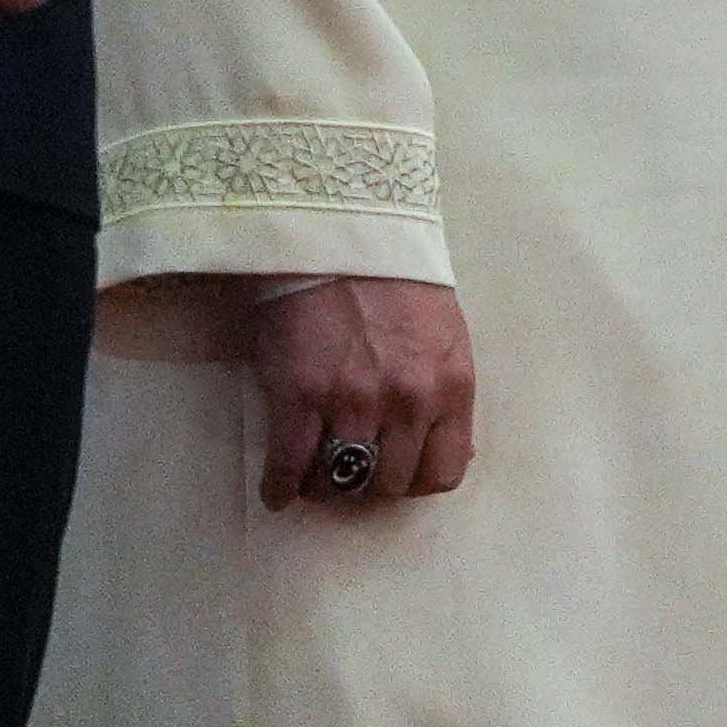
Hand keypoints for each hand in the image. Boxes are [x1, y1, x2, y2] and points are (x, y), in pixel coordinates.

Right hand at [246, 276, 475, 512]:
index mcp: (451, 385)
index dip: (416, 480)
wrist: (339, 233)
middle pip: (390, 483)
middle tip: (350, 466)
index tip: (396, 473)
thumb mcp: (445, 333)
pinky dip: (280, 487)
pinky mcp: (301, 396)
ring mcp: (354, 402)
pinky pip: (290, 466)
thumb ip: (445, 389)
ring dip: (327, 484)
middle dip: (370, 480)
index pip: (444, 472)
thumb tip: (451, 449)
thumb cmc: (396, 278)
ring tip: (313, 475)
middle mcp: (409, 401)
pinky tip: (276, 492)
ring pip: (342, 481)